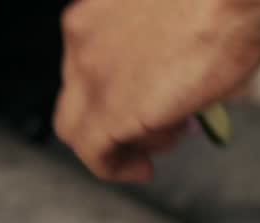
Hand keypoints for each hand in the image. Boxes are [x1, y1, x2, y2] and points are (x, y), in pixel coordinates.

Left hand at [54, 0, 259, 181]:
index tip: (141, 100)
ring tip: (167, 136)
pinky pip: (94, 154)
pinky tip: (142, 170)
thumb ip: (162, 45)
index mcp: (96, 11)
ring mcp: (93, 76)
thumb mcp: (180, 16)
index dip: (116, 88)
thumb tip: (178, 78)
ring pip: (80, 126)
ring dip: (124, 140)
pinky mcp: (110, 111)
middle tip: (152, 126)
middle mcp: (83, 39)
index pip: (87, 62)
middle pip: (79, 95)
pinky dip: (116, 168)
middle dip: (116, 116)